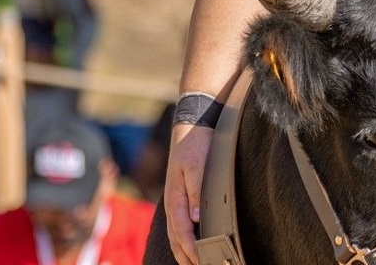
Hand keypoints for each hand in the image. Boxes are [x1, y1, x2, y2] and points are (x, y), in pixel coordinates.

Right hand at [165, 123, 213, 264]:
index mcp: (175, 198)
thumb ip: (196, 192)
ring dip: (183, 250)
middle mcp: (174, 202)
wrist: (191, 124)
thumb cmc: (195, 144)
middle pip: (176, 238)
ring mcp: (176, 200)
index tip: (202, 261)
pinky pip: (179, 223)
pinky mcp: (181, 195)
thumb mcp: (197, 165)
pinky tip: (190, 243)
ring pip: (176, 233)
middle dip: (186, 256)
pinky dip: (183, 238)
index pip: (182, 232)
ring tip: (194, 263)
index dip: (192, 250)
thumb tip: (195, 219)